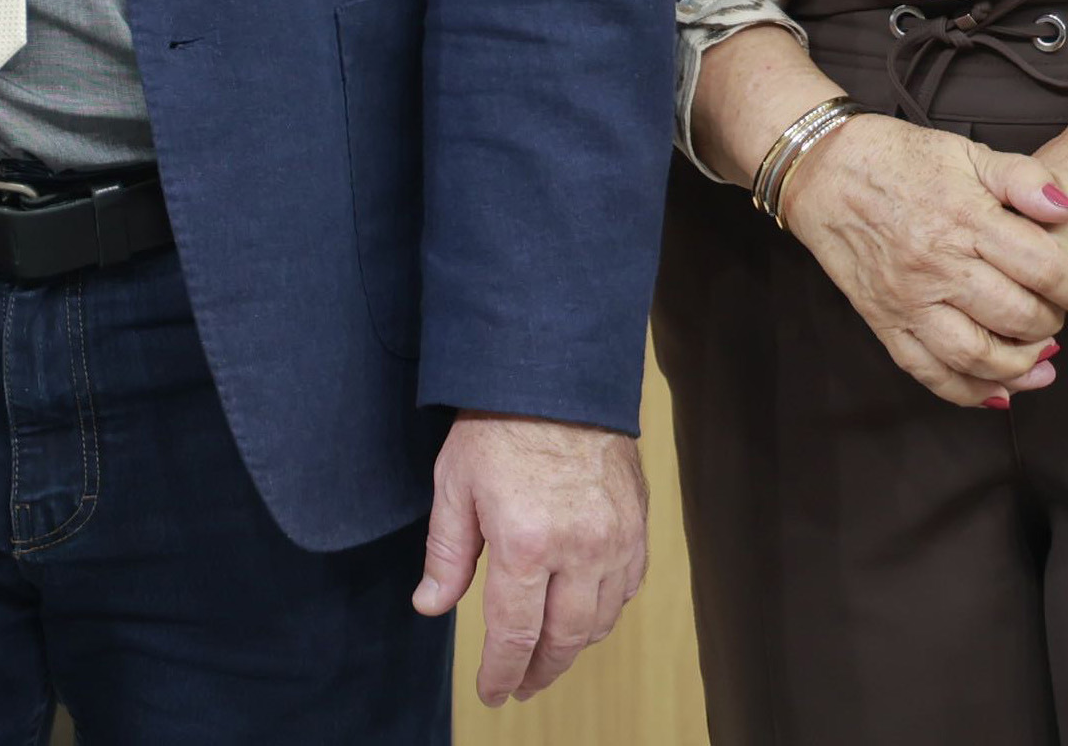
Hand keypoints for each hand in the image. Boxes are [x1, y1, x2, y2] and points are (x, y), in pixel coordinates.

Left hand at [411, 414, 648, 705]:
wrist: (555, 375)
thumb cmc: (497, 425)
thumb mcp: (454, 485)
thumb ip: (446, 554)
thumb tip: (430, 605)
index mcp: (526, 543)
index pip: (515, 634)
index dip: (502, 672)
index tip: (492, 691)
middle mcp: (579, 550)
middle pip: (563, 639)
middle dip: (539, 671)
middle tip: (520, 686)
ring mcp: (615, 540)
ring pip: (600, 622)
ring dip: (573, 648)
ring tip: (548, 658)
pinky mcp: (637, 527)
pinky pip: (627, 590)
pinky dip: (605, 613)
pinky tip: (584, 615)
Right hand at [776, 114, 1067, 406]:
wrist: (819, 170)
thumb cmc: (895, 158)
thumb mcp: (965, 151)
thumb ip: (1023, 177)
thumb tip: (1067, 208)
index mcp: (963, 219)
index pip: (1043, 270)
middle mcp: (936, 265)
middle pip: (1018, 317)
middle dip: (1053, 322)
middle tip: (1057, 312)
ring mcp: (907, 299)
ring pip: (978, 357)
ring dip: (1021, 367)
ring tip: (1041, 358)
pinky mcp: (883, 320)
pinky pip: (929, 372)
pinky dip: (968, 392)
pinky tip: (998, 391)